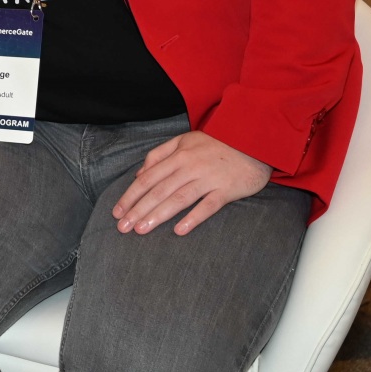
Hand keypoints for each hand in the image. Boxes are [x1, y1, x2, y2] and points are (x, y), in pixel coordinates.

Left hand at [113, 131, 270, 236]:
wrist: (254, 140)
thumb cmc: (215, 143)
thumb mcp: (184, 140)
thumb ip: (159, 155)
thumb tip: (138, 174)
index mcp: (177, 156)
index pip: (147, 179)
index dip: (130, 196)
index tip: (117, 212)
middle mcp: (190, 167)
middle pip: (159, 191)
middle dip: (138, 210)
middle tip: (122, 228)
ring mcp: (208, 179)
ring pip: (178, 199)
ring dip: (158, 215)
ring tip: (141, 230)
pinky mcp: (227, 190)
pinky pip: (208, 206)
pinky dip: (193, 218)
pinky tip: (179, 230)